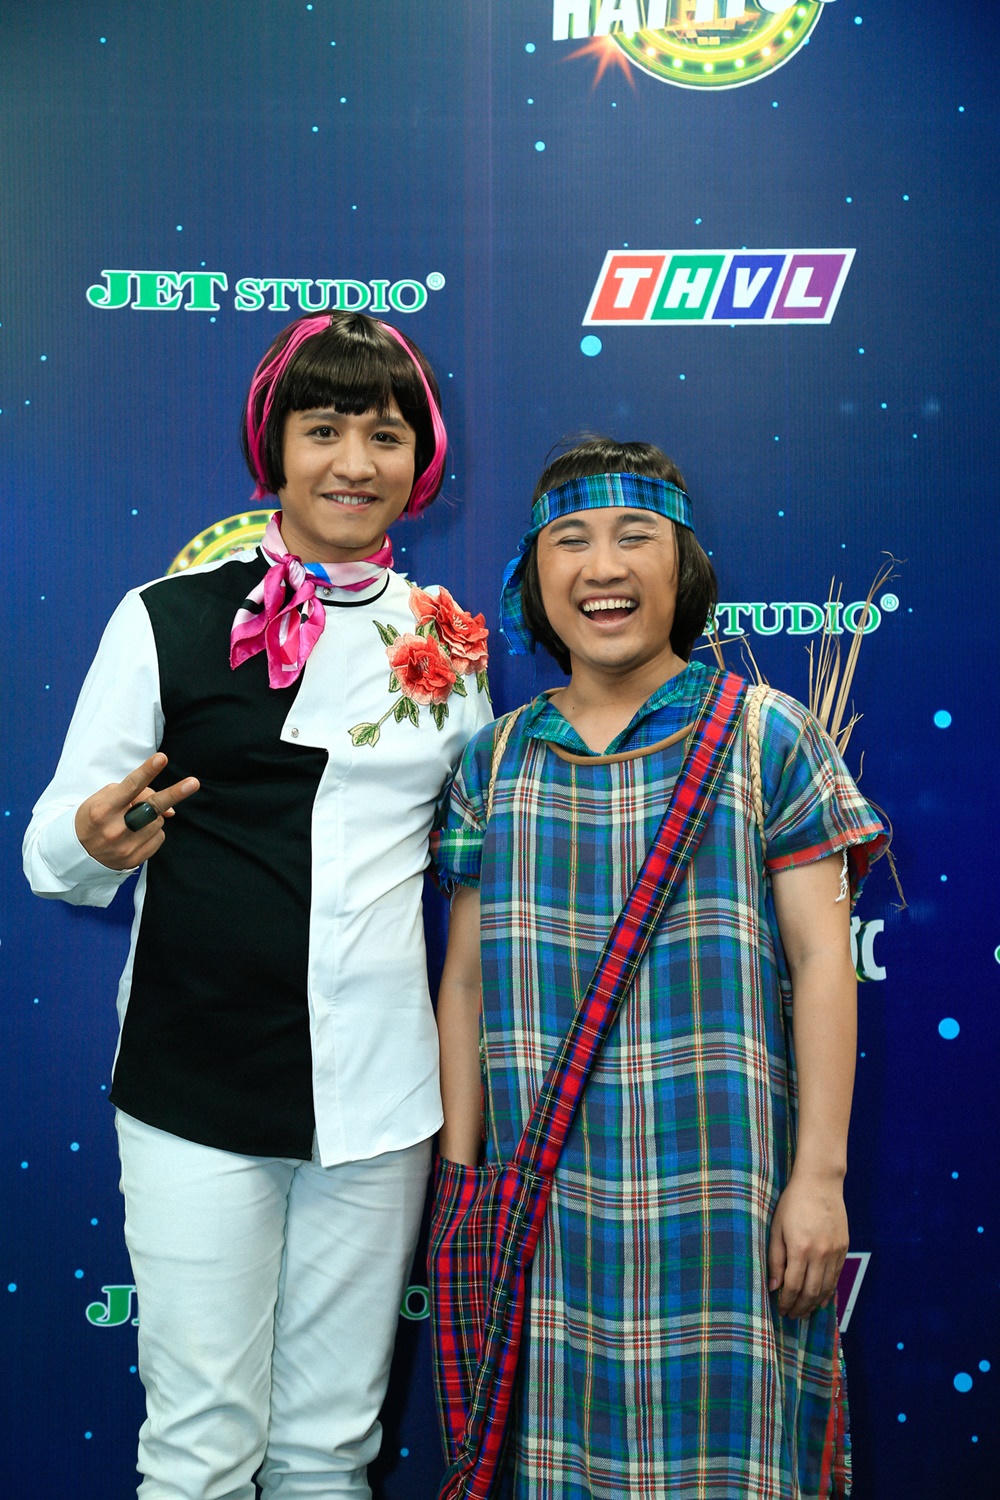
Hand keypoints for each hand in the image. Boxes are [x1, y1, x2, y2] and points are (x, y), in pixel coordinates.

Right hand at [74, 753, 199, 870]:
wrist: (77, 852)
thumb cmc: (95, 816)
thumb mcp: (105, 799)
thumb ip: (136, 796)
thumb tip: (171, 810)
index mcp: (102, 809)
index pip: (129, 786)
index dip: (147, 771)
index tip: (162, 758)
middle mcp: (113, 829)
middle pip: (151, 807)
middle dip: (174, 794)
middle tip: (193, 783)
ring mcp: (124, 847)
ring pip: (158, 820)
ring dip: (153, 816)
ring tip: (132, 820)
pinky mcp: (134, 860)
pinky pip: (158, 837)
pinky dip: (152, 832)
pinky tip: (135, 834)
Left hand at [767, 1172, 848, 1319]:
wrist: (820, 1183)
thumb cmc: (793, 1203)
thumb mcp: (777, 1228)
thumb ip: (775, 1259)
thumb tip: (773, 1287)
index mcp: (800, 1249)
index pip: (793, 1286)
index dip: (786, 1302)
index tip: (780, 1310)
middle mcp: (820, 1254)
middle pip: (811, 1292)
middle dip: (800, 1308)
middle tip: (791, 1316)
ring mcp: (835, 1252)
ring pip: (826, 1288)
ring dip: (814, 1304)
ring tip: (804, 1312)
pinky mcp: (844, 1248)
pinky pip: (836, 1277)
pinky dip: (828, 1292)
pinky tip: (821, 1300)